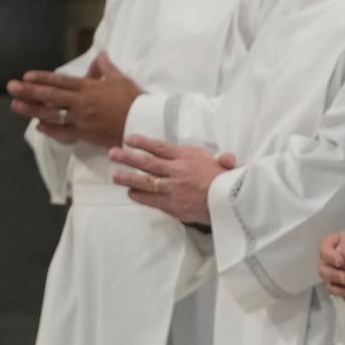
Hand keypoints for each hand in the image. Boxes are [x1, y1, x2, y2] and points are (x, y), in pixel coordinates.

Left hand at [8, 51, 143, 146]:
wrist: (144, 123)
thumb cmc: (134, 100)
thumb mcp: (121, 79)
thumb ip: (107, 67)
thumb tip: (101, 54)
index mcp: (88, 87)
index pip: (60, 81)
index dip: (42, 78)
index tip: (26, 76)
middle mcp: (81, 102)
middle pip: (51, 95)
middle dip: (29, 91)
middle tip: (11, 87)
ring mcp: (82, 119)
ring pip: (53, 113)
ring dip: (33, 110)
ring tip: (16, 106)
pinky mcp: (87, 134)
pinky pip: (65, 132)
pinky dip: (51, 130)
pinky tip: (39, 127)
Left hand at [109, 135, 233, 223]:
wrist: (231, 203)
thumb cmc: (229, 184)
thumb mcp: (225, 167)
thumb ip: (220, 160)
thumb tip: (227, 158)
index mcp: (187, 157)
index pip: (159, 147)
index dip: (142, 143)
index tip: (130, 140)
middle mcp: (177, 171)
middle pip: (146, 162)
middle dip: (127, 157)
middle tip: (113, 154)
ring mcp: (173, 188)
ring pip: (144, 181)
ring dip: (128, 178)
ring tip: (115, 175)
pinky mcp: (173, 204)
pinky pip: (151, 199)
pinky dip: (140, 196)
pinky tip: (131, 193)